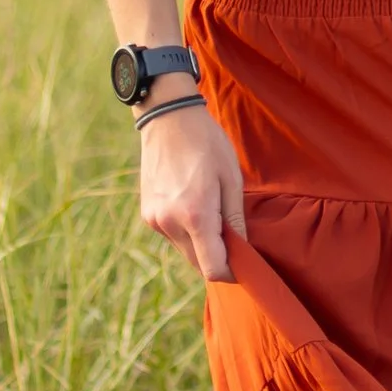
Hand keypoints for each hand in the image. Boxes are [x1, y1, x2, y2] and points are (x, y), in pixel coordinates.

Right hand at [137, 100, 248, 281]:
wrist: (168, 118)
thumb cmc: (207, 144)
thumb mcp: (232, 179)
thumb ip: (235, 220)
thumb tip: (243, 251)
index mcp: (195, 215)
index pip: (213, 269)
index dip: (232, 272)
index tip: (244, 262)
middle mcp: (170, 223)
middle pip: (198, 264)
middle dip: (217, 257)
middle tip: (233, 235)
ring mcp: (155, 219)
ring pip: (184, 251)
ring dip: (200, 243)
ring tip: (211, 210)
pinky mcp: (147, 213)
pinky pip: (172, 235)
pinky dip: (186, 231)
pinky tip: (192, 203)